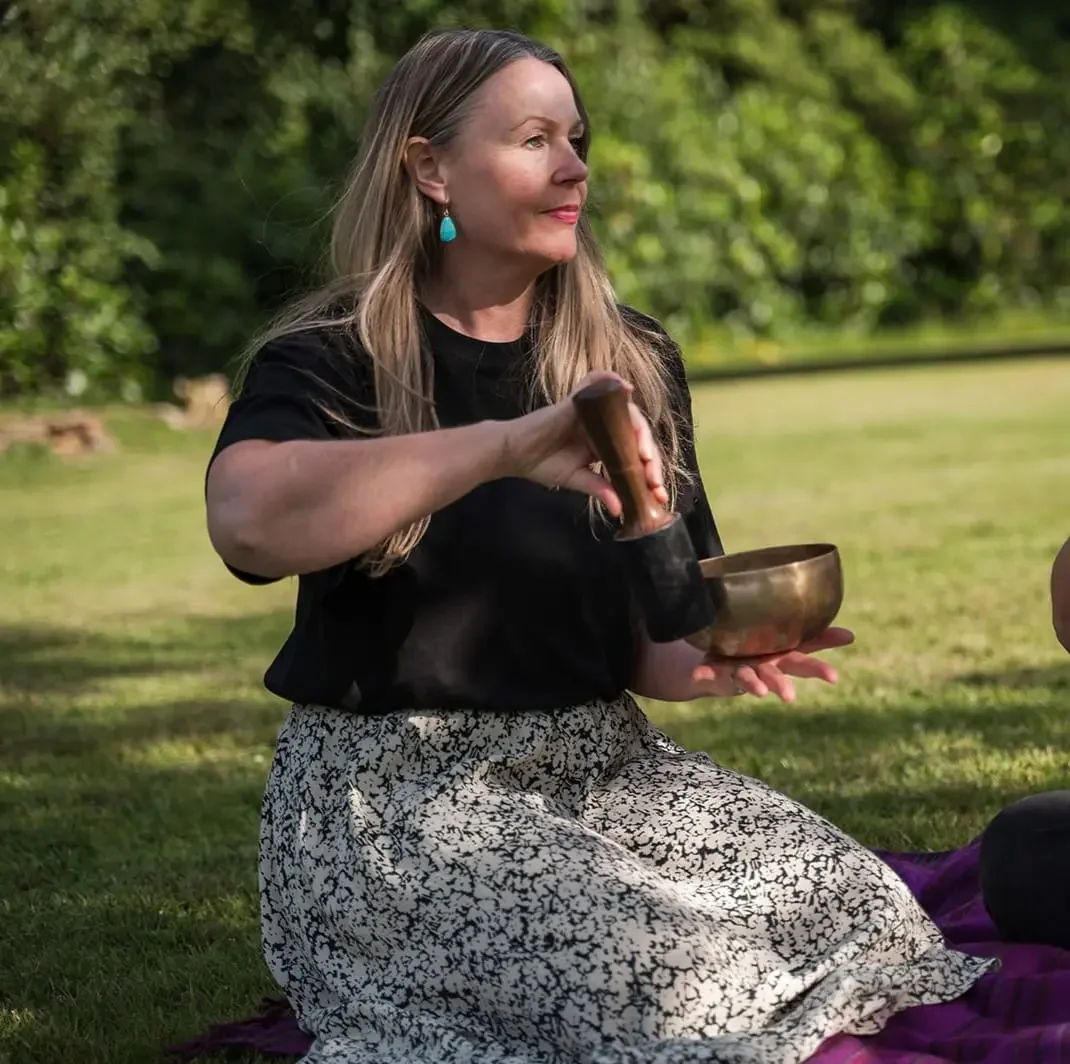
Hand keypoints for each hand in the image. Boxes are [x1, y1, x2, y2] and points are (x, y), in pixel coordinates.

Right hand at [499, 371, 666, 513]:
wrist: (513, 454)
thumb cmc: (543, 464)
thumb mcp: (578, 480)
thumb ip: (601, 489)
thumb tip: (620, 509)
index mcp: (606, 442)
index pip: (635, 452)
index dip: (650, 471)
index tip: (658, 493)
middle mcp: (603, 424)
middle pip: (636, 433)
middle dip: (650, 458)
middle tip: (654, 480)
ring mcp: (591, 411)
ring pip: (624, 412)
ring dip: (639, 431)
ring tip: (645, 454)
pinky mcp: (575, 401)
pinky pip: (595, 384)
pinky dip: (610, 381)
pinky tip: (624, 388)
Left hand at [692, 627, 855, 702]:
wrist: (726, 662)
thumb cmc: (766, 650)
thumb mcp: (792, 641)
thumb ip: (818, 637)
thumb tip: (852, 636)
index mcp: (782, 658)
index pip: (804, 663)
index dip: (818, 670)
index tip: (834, 678)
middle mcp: (763, 668)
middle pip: (775, 676)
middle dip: (781, 686)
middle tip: (789, 698)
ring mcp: (741, 670)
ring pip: (747, 677)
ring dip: (751, 683)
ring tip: (756, 690)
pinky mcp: (719, 670)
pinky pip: (710, 671)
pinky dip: (705, 673)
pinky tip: (698, 674)